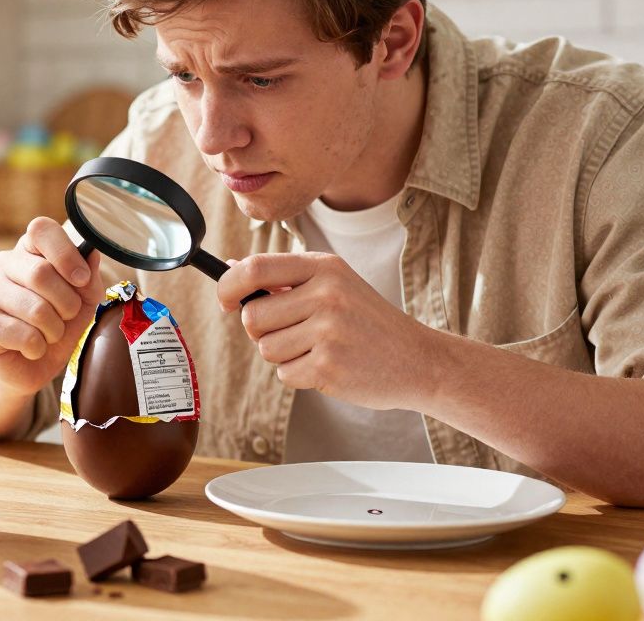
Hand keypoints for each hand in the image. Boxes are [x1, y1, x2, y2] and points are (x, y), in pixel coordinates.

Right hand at [0, 217, 106, 396]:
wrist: (32, 364)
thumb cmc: (58, 323)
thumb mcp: (84, 299)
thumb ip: (89, 277)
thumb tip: (91, 255)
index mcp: (29, 249)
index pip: (41, 229)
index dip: (66, 253)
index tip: (82, 279)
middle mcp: (4, 264)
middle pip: (41, 273)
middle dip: (67, 303)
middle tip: (67, 316)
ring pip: (36, 309)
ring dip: (55, 330)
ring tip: (49, 334)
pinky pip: (25, 336)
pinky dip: (39, 347)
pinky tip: (32, 347)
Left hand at [217, 252, 442, 410]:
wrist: (418, 359)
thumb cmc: (367, 322)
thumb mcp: (334, 285)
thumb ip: (284, 278)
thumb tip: (232, 268)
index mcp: (323, 267)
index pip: (255, 268)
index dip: (228, 286)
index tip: (225, 301)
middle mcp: (326, 294)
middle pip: (253, 316)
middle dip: (261, 331)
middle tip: (290, 333)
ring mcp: (328, 330)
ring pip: (266, 348)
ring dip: (283, 355)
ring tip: (317, 348)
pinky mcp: (328, 365)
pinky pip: (285, 374)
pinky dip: (299, 375)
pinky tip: (327, 366)